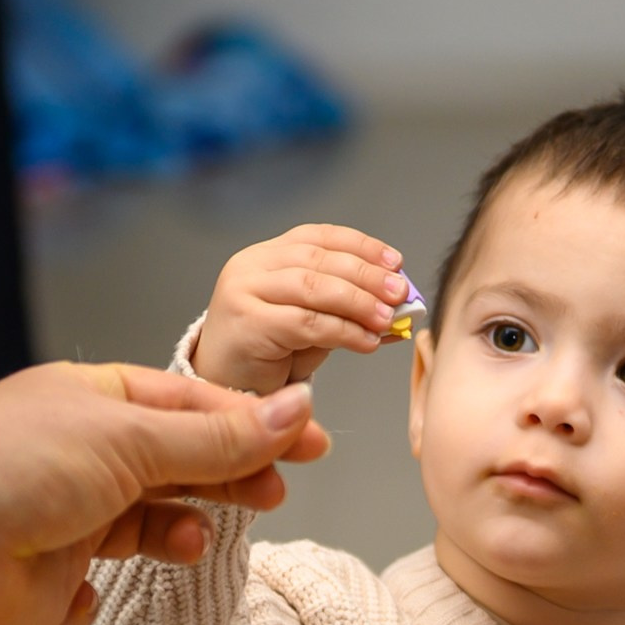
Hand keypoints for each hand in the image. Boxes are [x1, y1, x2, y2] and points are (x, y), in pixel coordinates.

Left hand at [0, 362, 330, 624]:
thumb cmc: (10, 462)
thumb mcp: (129, 438)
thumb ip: (217, 437)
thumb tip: (296, 411)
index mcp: (103, 403)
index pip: (198, 409)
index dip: (257, 425)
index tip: (312, 445)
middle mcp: (89, 458)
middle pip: (184, 466)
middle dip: (231, 478)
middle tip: (274, 494)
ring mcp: (70, 521)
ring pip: (154, 528)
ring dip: (184, 531)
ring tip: (196, 539)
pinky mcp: (51, 584)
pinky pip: (98, 591)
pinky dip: (104, 592)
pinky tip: (89, 585)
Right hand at [192, 224, 412, 393]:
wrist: (225, 388)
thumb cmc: (269, 354)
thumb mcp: (315, 324)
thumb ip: (349, 311)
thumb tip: (400, 308)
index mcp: (269, 255)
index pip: (320, 237)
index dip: (362, 246)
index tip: (395, 262)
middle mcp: (252, 265)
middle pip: (319, 260)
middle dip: (366, 276)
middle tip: (399, 292)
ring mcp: (243, 291)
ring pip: (312, 287)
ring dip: (357, 302)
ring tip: (387, 318)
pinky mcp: (245, 322)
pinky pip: (304, 322)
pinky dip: (342, 331)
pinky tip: (366, 341)